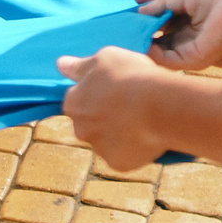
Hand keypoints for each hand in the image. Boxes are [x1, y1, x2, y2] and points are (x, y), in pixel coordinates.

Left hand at [57, 47, 174, 170]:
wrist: (160, 107)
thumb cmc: (131, 76)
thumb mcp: (105, 58)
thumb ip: (80, 66)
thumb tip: (61, 65)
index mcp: (73, 103)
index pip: (76, 100)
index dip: (95, 94)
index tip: (113, 89)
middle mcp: (80, 129)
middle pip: (89, 124)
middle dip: (104, 117)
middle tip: (128, 106)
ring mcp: (99, 149)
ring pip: (106, 141)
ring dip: (118, 134)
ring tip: (142, 120)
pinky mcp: (118, 164)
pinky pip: (124, 156)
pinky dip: (132, 149)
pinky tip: (146, 136)